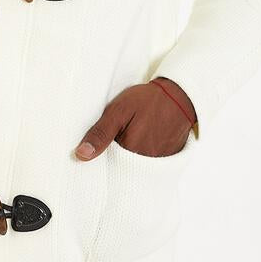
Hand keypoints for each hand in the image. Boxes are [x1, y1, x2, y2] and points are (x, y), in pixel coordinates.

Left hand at [74, 78, 194, 159]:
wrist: (179, 96)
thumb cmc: (147, 100)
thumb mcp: (118, 111)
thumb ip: (100, 133)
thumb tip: (81, 154)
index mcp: (129, 150)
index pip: (106, 163)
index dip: (102, 152)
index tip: (103, 141)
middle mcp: (145, 162)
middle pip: (121, 165)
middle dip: (116, 154)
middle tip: (121, 132)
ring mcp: (158, 161)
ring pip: (135, 165)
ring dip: (130, 154)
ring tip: (133, 133)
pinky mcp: (167, 159)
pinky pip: (149, 163)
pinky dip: (143, 153)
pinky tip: (144, 138)